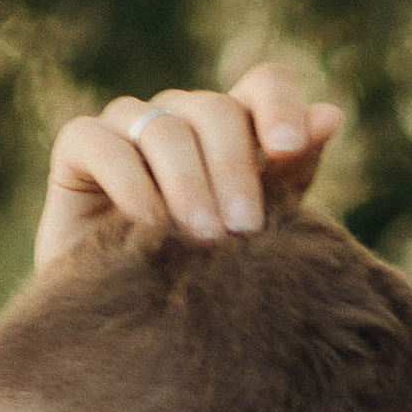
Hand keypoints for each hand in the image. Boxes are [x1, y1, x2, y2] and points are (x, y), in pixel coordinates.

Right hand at [34, 60, 344, 270]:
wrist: (119, 327)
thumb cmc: (193, 280)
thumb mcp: (252, 232)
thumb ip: (290, 174)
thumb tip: (332, 115)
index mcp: (231, 128)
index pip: (263, 84)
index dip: (279, 106)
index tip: (288, 148)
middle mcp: (180, 116)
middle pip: (214, 110)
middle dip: (234, 169)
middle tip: (244, 229)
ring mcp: (128, 126)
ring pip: (163, 128)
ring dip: (188, 185)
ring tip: (203, 241)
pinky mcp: (79, 146)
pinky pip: (103, 144)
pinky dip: (130, 185)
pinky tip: (148, 229)